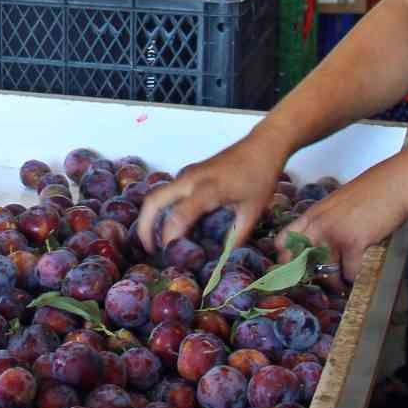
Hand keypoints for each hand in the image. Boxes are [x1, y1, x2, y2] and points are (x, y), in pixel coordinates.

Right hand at [135, 132, 289, 253]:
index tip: (173, 257)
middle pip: (153, 201)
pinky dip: (163, 209)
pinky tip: (175, 225)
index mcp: (207, 189)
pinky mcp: (190, 173)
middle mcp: (190, 179)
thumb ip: (236, 238)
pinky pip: (169, 192)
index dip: (170, 238)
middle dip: (145, 227)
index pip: (178, 216)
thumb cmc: (260, 177)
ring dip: (152, 217)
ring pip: (157, 195)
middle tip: (149, 250)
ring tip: (159, 242)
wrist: (263, 146)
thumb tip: (224, 262)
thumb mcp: (253, 212)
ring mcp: (188, 174)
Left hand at [280, 160, 407, 281]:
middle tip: (321, 282)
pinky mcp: (353, 244)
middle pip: (299, 262)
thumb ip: (324, 223)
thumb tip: (318, 248)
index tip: (290, 271)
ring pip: (327, 273)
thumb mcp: (336, 205)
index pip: (282, 241)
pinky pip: (349, 273)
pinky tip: (359, 270)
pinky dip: (355, 275)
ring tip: (344, 280)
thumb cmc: (370, 193)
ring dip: (336, 281)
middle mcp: (318, 225)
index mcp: (312, 214)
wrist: (394, 185)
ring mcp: (334, 235)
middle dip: (309, 277)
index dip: (284, 259)